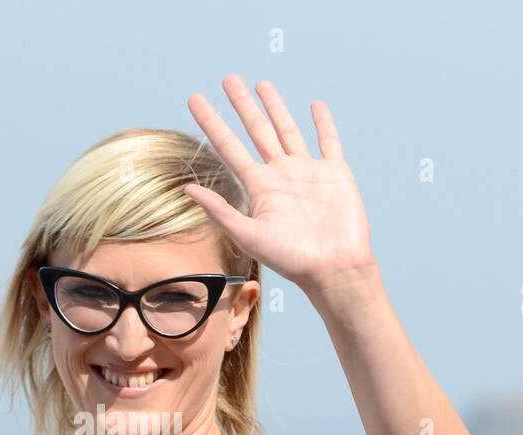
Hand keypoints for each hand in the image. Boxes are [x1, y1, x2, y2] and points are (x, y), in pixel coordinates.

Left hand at [185, 75, 375, 294]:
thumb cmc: (291, 260)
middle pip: (257, 130)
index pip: (229, 147)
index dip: (211, 122)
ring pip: (288, 130)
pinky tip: (315, 105)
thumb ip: (220, 211)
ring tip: (261, 84)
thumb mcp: (248, 235)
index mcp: (259, 188)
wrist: (333, 268)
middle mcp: (280, 176)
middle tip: (228, 78)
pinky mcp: (335, 173)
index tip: (195, 100)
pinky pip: (328, 141)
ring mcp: (308, 172)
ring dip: (275, 107)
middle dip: (242, 104)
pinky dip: (323, 123)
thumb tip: (187, 188)